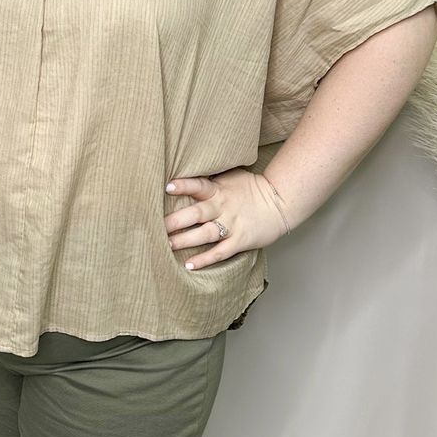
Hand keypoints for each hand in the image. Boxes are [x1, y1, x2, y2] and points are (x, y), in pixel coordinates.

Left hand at [163, 168, 290, 269]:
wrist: (280, 202)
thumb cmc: (252, 188)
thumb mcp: (231, 177)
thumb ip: (210, 179)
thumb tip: (186, 172)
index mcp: (219, 190)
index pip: (199, 185)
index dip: (184, 186)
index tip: (168, 186)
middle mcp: (223, 207)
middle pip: (196, 213)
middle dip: (175, 220)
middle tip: (156, 225)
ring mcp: (232, 225)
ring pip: (205, 234)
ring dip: (185, 240)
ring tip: (167, 245)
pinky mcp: (240, 241)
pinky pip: (220, 252)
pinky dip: (205, 259)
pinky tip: (189, 264)